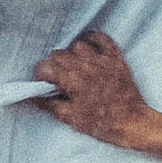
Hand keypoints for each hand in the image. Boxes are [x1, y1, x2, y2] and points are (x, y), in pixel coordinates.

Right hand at [30, 29, 156, 148]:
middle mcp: (85, 66)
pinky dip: (93, 39)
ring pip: (77, 45)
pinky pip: (102, 38)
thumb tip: (28, 97)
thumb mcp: (70, 118)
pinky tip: (89, 48)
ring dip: (72, 54)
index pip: (44, 67)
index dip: (40, 76)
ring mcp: (102, 61)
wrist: (134, 124)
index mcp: (72, 80)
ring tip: (74, 67)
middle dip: (54, 66)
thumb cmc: (102, 124)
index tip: (44, 84)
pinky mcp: (116, 59)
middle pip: (58, 55)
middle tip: (59, 79)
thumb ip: (47, 104)